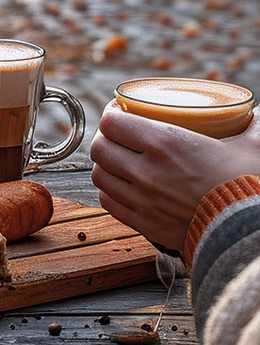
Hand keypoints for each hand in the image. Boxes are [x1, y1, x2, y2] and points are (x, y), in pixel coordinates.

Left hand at [89, 103, 259, 251]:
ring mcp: (142, 200)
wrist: (249, 234)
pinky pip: (109, 203)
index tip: (121, 110)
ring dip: (106, 165)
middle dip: (106, 137)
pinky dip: (111, 192)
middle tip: (119, 135)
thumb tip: (256, 114)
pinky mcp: (145, 224)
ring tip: (119, 159)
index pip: (112, 121)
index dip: (113, 112)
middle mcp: (146, 171)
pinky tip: (122, 185)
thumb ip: (250, 124)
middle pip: (100, 147)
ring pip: (100, 175)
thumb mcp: (251, 146)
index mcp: (165, 143)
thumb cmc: (249, 186)